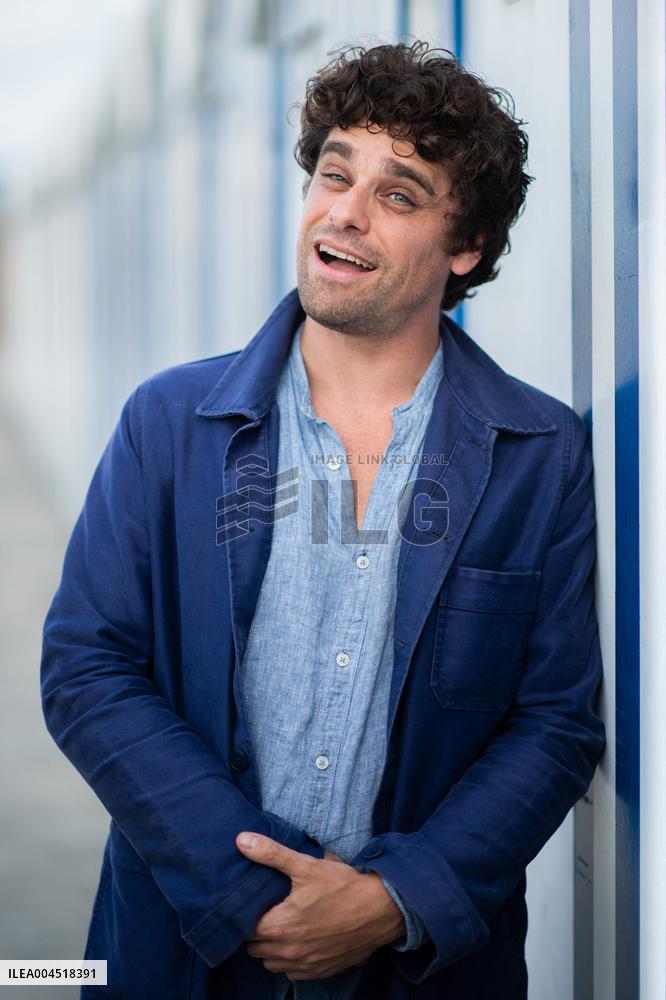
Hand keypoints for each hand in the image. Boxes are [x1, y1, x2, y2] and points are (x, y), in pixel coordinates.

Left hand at [236, 831, 404, 980]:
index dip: (244, 916)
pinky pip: (293, 974)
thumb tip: (241, 840)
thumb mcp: (306, 865)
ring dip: (270, 949)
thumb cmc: (343, 886)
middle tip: (266, 912)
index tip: (252, 904)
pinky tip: (299, 941)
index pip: (244, 930)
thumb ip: (271, 853)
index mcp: (280, 926)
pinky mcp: (321, 971)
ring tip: (280, 927)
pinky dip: (290, 961)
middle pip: (254, 949)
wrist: (381, 910)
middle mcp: (289, 952)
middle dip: (255, 932)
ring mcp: (305, 965)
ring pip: (271, 963)